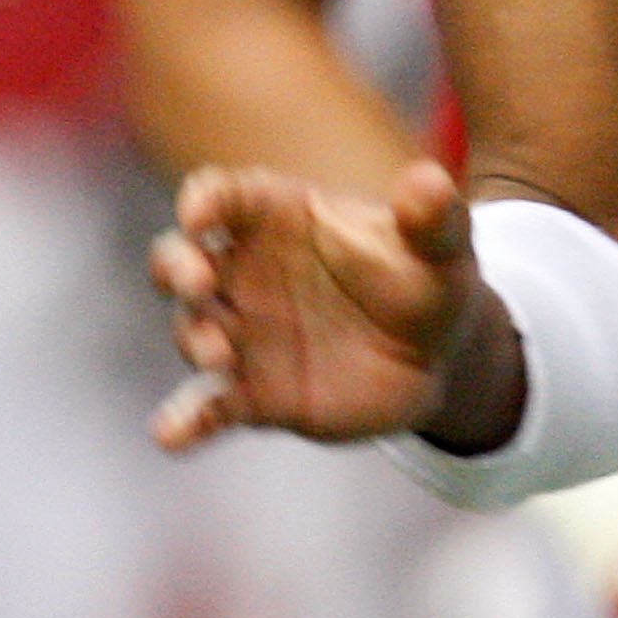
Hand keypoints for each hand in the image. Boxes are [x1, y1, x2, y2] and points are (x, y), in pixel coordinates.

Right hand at [149, 157, 522, 454]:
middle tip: (198, 282)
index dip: (205, 198)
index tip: (199, 212)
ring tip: (221, 355)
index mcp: (283, 217)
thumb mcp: (442, 244)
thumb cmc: (429, 278)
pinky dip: (186, 419)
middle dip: (177, 266)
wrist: (439, 356)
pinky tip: (174, 435)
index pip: (227, 194)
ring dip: (195, 339)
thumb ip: (432, 214)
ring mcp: (245, 334)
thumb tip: (428, 182)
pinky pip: (208, 406)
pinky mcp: (253, 394)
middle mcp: (248, 272)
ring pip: (193, 329)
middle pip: (182, 257)